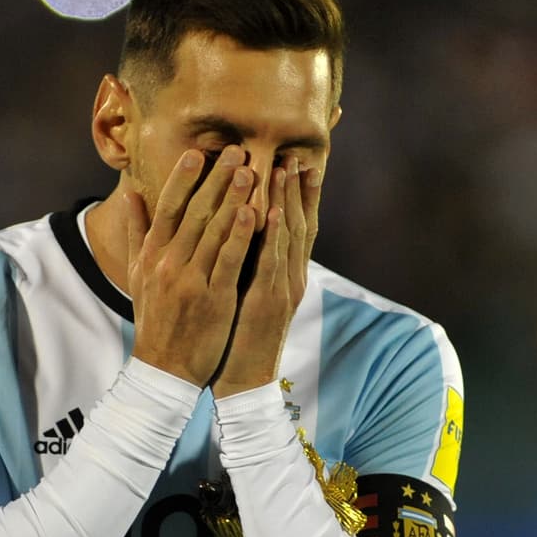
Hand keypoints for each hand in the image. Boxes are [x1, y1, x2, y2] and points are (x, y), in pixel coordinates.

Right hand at [126, 146, 256, 386]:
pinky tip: (255, 213)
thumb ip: (138, 233)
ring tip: (251, 171)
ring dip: (233, 198)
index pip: (167, 207)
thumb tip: (130, 195)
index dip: (183, 178)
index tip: (199, 152)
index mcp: (153, 255)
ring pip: (214, 231)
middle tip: (236, 150)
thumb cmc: (156, 319)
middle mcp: (169, 263)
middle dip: (216, 179)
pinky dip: (241, 235)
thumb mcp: (139, 275)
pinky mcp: (214, 298)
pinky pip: (229, 261)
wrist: (164, 368)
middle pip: (195, 212)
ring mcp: (191, 280)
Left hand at [211, 155, 320, 396]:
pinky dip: (275, 236)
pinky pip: (272, 263)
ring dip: (289, 201)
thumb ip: (247, 262)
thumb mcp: (245, 293)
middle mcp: (289, 278)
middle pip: (298, 226)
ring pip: (289, 238)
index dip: (298, 196)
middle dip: (298, 191)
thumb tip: (240, 233)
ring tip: (288, 170)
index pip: (295, 228)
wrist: (242, 380)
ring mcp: (282, 289)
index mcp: (283, 275)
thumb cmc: (238, 336)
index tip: (297, 164)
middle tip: (297, 156)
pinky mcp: (268, 302)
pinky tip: (274, 211)